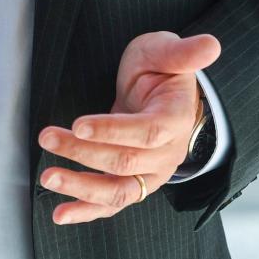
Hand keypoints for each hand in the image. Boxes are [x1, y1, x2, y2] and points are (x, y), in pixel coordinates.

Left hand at [38, 30, 220, 224]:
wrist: (162, 94)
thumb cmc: (161, 71)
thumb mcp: (167, 52)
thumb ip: (184, 52)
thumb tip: (210, 45)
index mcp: (175, 120)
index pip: (145, 132)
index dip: (112, 131)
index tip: (79, 125)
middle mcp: (166, 154)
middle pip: (124, 162)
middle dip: (82, 152)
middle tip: (48, 138)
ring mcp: (151, 174)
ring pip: (118, 191)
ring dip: (81, 187)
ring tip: (49, 178)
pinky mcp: (135, 183)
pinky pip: (112, 204)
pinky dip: (86, 211)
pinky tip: (61, 213)